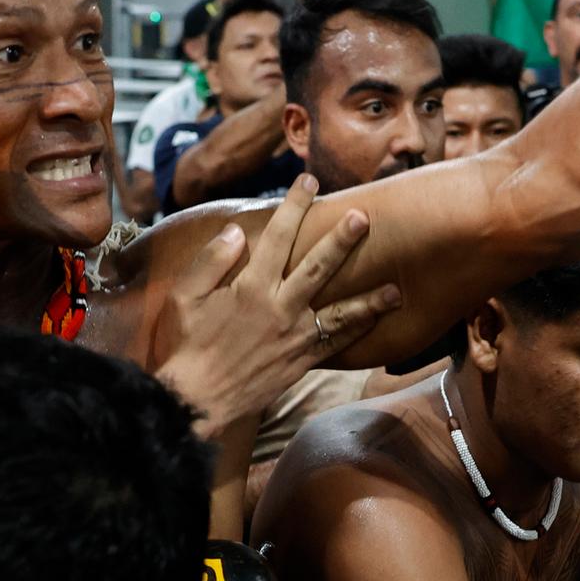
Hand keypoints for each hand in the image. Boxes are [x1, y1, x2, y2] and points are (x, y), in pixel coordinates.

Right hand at [151, 177, 403, 438]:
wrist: (197, 399)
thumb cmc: (187, 344)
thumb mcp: (185, 296)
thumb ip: (211, 260)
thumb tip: (237, 231)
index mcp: (251, 287)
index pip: (278, 236)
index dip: (294, 205)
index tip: (308, 181)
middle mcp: (279, 308)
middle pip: (319, 267)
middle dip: (342, 240)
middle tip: (363, 217)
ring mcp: (294, 337)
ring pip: (339, 312)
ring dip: (368, 299)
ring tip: (394, 289)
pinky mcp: (300, 361)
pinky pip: (334, 344)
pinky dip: (356, 333)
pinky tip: (374, 324)